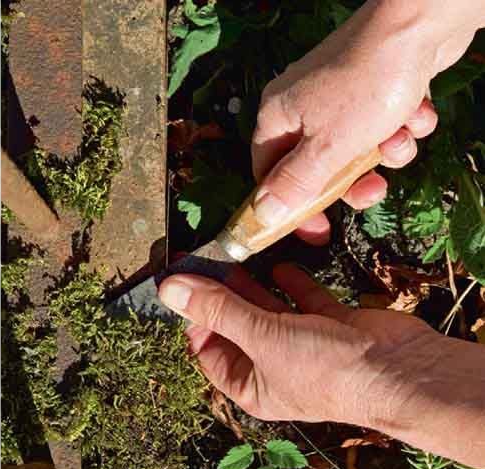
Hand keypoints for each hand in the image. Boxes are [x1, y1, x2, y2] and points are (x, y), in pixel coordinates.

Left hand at [158, 265, 484, 468]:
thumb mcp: (260, 337)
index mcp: (251, 386)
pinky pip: (304, 300)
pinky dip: (291, 282)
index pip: (208, 350)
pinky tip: (275, 263)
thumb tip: (168, 289)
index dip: (194, 319)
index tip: (180, 283)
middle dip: (219, 296)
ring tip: (229, 255)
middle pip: (237, 326)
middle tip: (199, 260)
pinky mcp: (333, 325)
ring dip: (251, 286)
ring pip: (269, 310)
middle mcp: (275, 368)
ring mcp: (305, 346)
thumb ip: (218, 309)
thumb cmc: (324, 369)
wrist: (401, 371)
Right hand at [251, 1, 481, 244]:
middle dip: (352, 181)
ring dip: (384, 152)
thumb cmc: (367, 84)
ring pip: (356, 147)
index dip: (290, 207)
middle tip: (373, 192)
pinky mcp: (373, 85)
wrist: (421, 24)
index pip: (267, 174)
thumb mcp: (328, 148)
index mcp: (277, 116)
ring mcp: (338, 94)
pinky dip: (402, 126)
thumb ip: (294, 185)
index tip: (317, 232)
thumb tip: (261, 216)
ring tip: (400, 138)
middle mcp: (301, 104)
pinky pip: (382, 123)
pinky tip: (416, 112)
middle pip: (317, 165)